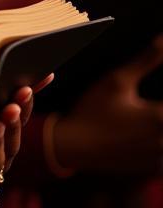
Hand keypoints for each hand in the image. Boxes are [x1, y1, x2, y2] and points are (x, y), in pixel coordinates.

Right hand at [52, 39, 162, 176]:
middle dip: (162, 110)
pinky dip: (160, 142)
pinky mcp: (156, 169)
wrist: (75, 145)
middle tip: (153, 105)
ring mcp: (161, 159)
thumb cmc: (94, 109)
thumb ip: (147, 60)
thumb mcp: (117, 80)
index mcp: (160, 117)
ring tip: (153, 117)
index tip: (155, 98)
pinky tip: (150, 134)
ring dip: (161, 125)